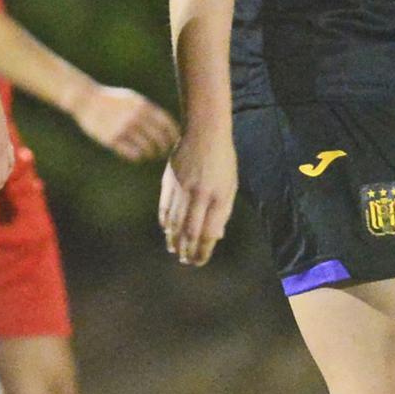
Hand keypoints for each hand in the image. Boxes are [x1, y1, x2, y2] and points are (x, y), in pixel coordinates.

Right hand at [69, 82, 178, 161]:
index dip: (173, 135)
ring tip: (148, 154)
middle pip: (159, 139)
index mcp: (143, 106)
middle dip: (163, 148)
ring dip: (150, 154)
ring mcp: (124, 128)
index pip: (167, 124)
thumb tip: (166, 126)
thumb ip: (148, 110)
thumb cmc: (111, 100)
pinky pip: (132, 154)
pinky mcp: (112, 139)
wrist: (86, 99)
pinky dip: (138, 157)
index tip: (174, 142)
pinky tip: (136, 155)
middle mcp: (135, 117)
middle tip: (161, 152)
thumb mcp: (132, 99)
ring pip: (147, 149)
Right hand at [158, 121, 237, 266]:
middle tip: (187, 261)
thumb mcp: (230, 186)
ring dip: (174, 240)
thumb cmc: (222, 161)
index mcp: (218, 196)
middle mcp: (199, 194)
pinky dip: (165, 223)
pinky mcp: (169, 182)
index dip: (203, 250)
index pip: (208, 232)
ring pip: (174, 222)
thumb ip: (222, 212)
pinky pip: (164, 208)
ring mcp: (182, 188)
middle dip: (188, 250)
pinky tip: (167, 231)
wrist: (204, 132)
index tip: (200, 261)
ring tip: (176, 251)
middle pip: (190, 231)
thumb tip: (216, 237)